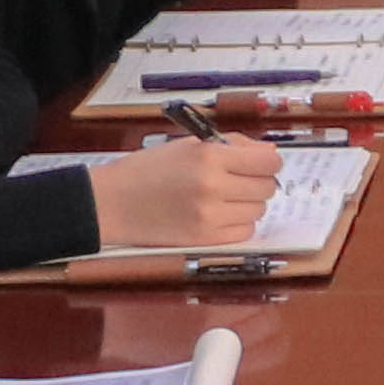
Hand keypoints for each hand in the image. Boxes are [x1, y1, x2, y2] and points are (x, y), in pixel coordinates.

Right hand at [91, 128, 285, 251]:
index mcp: (210, 156)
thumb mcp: (188, 145)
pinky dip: (237, 223)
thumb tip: (271, 153)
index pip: (269, 161)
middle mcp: (214, 186)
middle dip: (258, 182)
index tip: (260, 163)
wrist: (112, 203)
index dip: (269, 161)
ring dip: (247, 204)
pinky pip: (244, 231)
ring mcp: (211, 216)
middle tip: (238, 180)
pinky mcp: (205, 239)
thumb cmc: (148, 169)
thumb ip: (232, 145)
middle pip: (267, 187)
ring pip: (258, 211)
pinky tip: (217, 215)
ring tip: (222, 197)